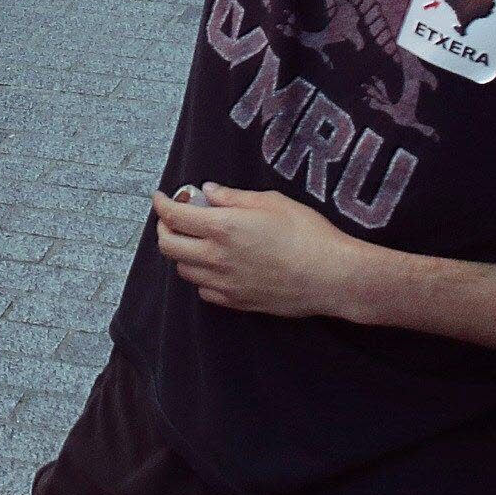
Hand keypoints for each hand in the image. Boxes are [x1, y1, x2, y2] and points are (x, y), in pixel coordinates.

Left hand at [150, 184, 372, 318]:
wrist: (333, 277)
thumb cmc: (308, 234)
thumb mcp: (271, 202)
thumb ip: (233, 197)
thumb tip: (208, 191)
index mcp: (223, 227)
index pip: (174, 215)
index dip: (162, 203)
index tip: (162, 197)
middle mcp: (217, 257)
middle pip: (168, 246)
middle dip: (164, 228)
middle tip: (174, 218)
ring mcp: (225, 284)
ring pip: (183, 270)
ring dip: (182, 253)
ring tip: (196, 241)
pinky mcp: (238, 302)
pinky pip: (204, 291)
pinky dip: (201, 277)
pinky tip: (215, 266)